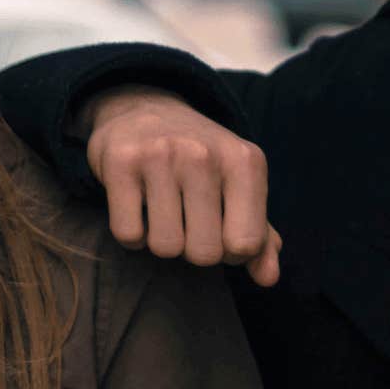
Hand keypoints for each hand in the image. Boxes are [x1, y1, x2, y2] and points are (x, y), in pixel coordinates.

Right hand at [83, 86, 281, 286]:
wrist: (145, 109)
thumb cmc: (201, 160)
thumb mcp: (239, 187)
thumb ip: (259, 236)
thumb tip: (268, 279)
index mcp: (245, 161)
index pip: (245, 244)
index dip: (231, 252)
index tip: (220, 230)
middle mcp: (205, 154)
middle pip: (204, 253)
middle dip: (194, 249)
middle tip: (188, 221)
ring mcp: (161, 155)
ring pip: (165, 247)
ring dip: (162, 241)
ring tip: (163, 211)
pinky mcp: (121, 162)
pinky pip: (129, 234)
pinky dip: (132, 234)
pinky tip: (138, 207)